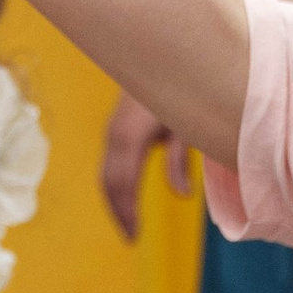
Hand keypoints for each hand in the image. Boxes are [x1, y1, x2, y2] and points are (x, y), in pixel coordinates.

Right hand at [99, 91, 198, 239]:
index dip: (127, 212)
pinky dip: (116, 187)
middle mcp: (115, 133)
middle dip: (119, 212)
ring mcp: (113, 130)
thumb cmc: (182, 84)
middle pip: (109, 182)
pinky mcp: (116, 129)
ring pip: (106, 174)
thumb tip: (183, 194)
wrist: (159, 54)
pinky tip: (127, 200)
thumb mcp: (186, 122)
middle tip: (131, 239)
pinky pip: (110, 164)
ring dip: (115, 202)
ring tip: (129, 225)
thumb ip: (181, 159)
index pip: (122, 182)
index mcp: (130, 134)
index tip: (135, 238)